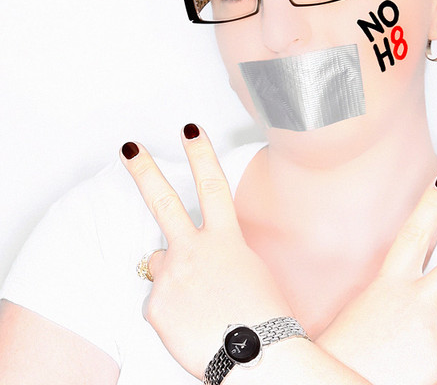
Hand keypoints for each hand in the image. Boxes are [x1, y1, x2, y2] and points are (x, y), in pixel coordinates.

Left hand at [120, 125, 291, 379]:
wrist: (256, 355)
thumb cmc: (262, 312)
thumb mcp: (247, 268)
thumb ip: (217, 251)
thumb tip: (192, 252)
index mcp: (225, 239)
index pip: (211, 185)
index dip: (200, 153)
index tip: (189, 128)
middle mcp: (195, 251)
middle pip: (164, 203)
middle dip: (144, 171)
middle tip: (127, 147)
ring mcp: (173, 277)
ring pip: (160, 264)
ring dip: (173, 276)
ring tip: (198, 302)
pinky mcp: (156, 306)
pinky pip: (158, 300)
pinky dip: (171, 309)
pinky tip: (191, 323)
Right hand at [316, 173, 436, 384]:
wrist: (334, 381)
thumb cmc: (347, 346)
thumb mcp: (368, 307)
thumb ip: (399, 296)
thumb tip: (426, 301)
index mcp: (390, 281)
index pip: (414, 232)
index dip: (432, 202)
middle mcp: (415, 299)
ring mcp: (431, 328)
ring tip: (411, 347)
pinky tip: (416, 367)